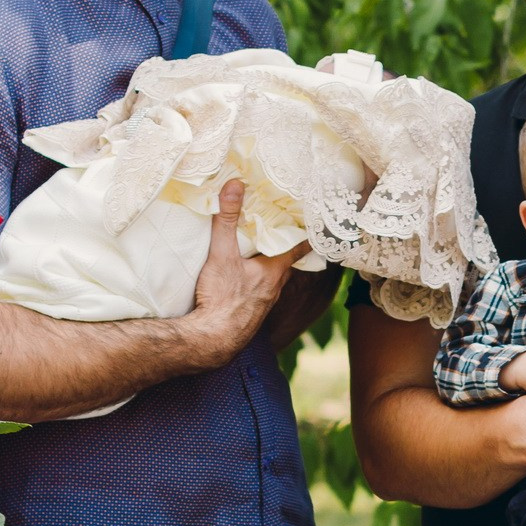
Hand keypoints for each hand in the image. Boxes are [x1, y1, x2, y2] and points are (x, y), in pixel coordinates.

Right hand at [185, 179, 310, 368]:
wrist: (212, 341)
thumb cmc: (221, 298)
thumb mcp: (222, 253)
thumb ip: (226, 219)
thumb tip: (234, 185)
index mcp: (274, 271)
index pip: (298, 247)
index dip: (306, 233)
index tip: (313, 222)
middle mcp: (274, 288)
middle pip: (285, 262)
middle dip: (285, 246)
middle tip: (283, 229)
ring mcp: (264, 304)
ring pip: (273, 279)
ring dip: (270, 265)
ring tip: (263, 251)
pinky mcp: (251, 315)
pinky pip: (260, 293)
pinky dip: (257, 282)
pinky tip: (244, 280)